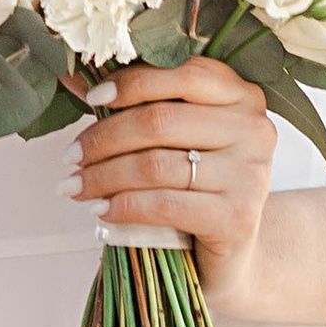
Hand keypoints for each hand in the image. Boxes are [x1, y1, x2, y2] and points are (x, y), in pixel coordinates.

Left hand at [68, 55, 277, 311]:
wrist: (235, 252)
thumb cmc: (198, 185)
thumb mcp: (175, 138)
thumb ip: (136, 102)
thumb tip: (74, 77)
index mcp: (242, 95)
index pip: (181, 74)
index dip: (130, 83)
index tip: (91, 98)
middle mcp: (254, 129)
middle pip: (160, 121)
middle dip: (104, 138)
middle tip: (71, 156)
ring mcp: (249, 175)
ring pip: (156, 164)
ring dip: (104, 175)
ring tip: (75, 185)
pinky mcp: (237, 218)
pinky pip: (165, 204)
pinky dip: (124, 206)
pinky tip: (101, 210)